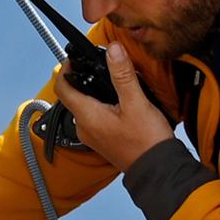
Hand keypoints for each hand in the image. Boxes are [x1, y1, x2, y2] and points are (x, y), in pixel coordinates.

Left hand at [51, 42, 172, 171]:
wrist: (157, 169)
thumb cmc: (147, 141)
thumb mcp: (136, 102)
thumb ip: (122, 74)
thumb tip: (113, 50)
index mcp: (87, 116)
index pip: (62, 88)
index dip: (65, 69)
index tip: (75, 60)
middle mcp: (84, 127)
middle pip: (74, 96)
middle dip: (84, 79)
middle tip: (100, 67)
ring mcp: (92, 135)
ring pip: (85, 106)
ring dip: (95, 93)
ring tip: (113, 82)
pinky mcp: (102, 140)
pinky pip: (95, 117)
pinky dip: (102, 105)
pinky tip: (120, 102)